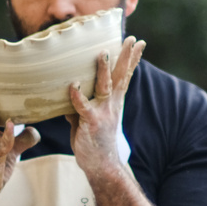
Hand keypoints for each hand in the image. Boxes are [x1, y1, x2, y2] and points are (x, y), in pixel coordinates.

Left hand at [67, 37, 144, 177]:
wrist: (103, 166)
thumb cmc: (95, 143)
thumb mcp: (88, 120)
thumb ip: (79, 106)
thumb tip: (68, 97)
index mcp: (114, 102)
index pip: (125, 76)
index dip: (132, 59)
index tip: (139, 43)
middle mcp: (112, 104)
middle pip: (121, 76)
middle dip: (127, 57)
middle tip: (133, 39)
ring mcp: (103, 113)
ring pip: (105, 87)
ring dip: (104, 70)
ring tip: (103, 53)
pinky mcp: (91, 122)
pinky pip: (82, 106)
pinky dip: (77, 95)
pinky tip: (73, 84)